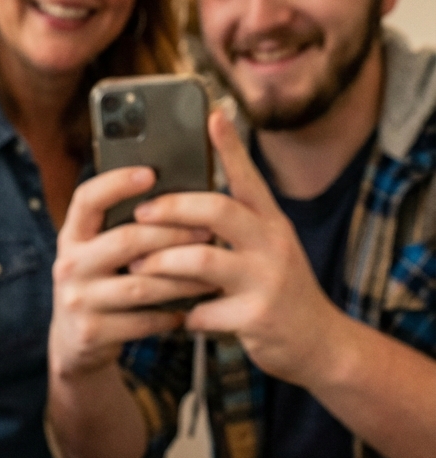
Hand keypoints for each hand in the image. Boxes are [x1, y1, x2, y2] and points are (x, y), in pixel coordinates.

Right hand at [49, 165, 210, 378]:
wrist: (75, 344)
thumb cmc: (100, 287)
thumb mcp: (97, 255)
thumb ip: (120, 230)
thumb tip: (178, 199)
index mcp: (72, 237)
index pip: (87, 199)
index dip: (117, 183)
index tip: (151, 173)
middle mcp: (69, 265)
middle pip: (127, 240)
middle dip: (173, 234)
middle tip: (209, 230)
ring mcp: (79, 300)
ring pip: (142, 284)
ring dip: (183, 279)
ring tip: (212, 275)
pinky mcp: (93, 332)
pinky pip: (144, 320)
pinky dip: (172, 315)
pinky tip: (190, 310)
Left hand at [131, 109, 337, 384]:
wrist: (319, 343)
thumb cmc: (279, 290)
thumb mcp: (268, 249)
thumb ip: (237, 227)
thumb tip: (185, 202)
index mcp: (272, 222)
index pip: (248, 177)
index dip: (230, 146)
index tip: (212, 115)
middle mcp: (273, 244)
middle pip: (217, 210)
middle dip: (171, 208)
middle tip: (140, 213)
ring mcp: (266, 280)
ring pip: (200, 260)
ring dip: (161, 263)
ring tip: (138, 267)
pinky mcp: (256, 317)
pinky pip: (203, 311)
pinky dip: (183, 315)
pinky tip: (176, 317)